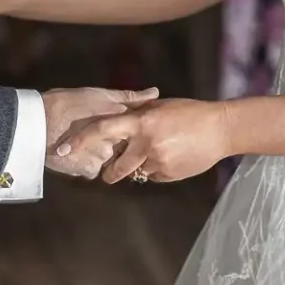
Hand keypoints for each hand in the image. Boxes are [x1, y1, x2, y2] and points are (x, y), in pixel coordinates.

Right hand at [42, 87, 159, 177]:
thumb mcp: (99, 94)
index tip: (124, 129)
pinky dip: (85, 164)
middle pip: (124, 147)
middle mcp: (116, 140)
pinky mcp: (89, 170)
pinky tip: (75, 154)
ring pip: (108, 160)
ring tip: (82, 144)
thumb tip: (155, 92)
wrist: (37, 123)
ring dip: (99, 155)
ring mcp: (104, 157)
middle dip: (115, 144)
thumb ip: (129, 96)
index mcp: (121, 120)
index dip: (131, 130)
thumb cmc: (67, 103)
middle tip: (96, 135)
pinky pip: (93, 170)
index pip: (138, 130)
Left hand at [58, 99, 231, 184]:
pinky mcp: (168, 174)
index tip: (63, 149)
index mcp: (140, 121)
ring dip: (141, 167)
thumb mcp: (160, 108)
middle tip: (108, 173)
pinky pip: (153, 176)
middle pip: (117, 166)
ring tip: (162, 153)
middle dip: (110, 172)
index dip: (81, 140)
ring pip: (137, 172)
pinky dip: (157, 170)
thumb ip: (137, 112)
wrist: (221, 129)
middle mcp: (145, 143)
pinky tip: (174, 157)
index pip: (102, 129)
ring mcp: (157, 161)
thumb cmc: (190, 113)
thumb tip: (118, 113)